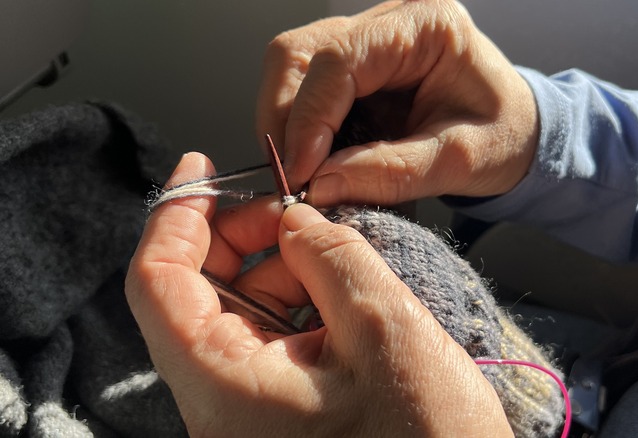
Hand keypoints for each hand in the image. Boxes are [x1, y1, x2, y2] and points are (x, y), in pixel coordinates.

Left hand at [125, 153, 512, 436]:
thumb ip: (331, 254)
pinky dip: (296, 297)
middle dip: (238, 237)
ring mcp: (248, 408)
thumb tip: (295, 218)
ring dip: (276, 266)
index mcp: (224, 387)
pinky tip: (337, 287)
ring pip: (235, 310)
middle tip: (292, 208)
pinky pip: (268, 336)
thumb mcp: (385, 327)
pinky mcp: (278, 407)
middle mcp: (221, 403)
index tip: (200, 168)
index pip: (157, 284)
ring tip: (332, 251)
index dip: (174, 217)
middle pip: (192, 293)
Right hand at [258, 0, 538, 205]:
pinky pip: (305, 91)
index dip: (308, 118)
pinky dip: (301, 130)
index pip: (339, 59)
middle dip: (284, 120)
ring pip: (291, 69)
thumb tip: (320, 185)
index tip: (301, 174)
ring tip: (306, 175)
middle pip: (299, 54)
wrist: (520, 134)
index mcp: (426, 25)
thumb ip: (392, 172)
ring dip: (286, 126)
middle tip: (294, 179)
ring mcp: (368, 40)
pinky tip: (318, 162)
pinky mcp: (355, 68)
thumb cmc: (505, 137)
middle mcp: (390, 22)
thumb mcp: (461, 161)